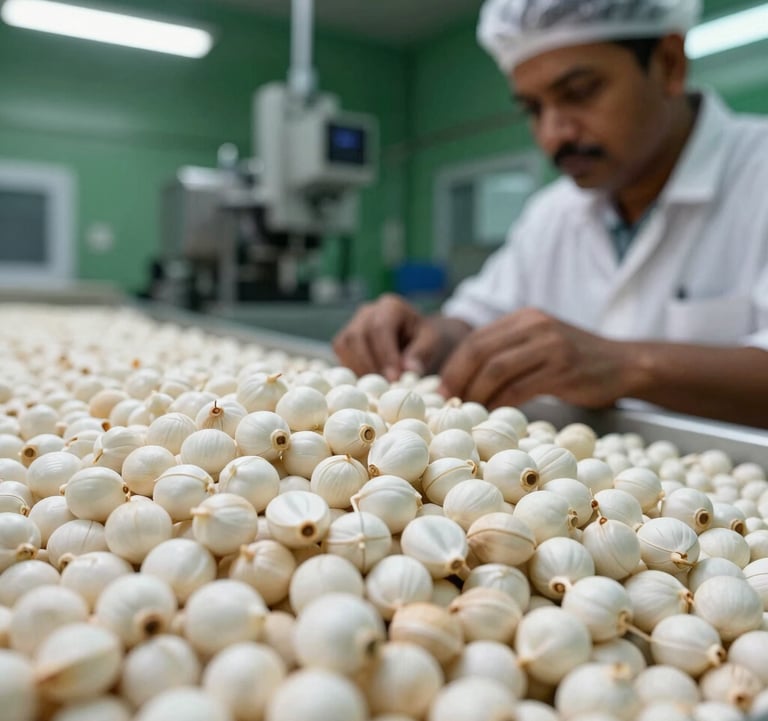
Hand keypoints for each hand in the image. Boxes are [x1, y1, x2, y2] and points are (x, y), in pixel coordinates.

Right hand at [332, 294, 470, 380]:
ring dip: (359, 368)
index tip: (395, 378)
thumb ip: (420, 353)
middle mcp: (368, 311)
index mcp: (391, 306)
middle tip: (383, 386)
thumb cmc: (422, 339)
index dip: (385, 354)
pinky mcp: (345, 338)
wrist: (413, 336)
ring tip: (376, 386)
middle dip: (370, 363)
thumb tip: (409, 369)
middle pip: (358, 335)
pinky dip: (351, 368)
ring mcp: (353, 323)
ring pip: (345, 344)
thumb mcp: (430, 342)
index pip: (381, 327)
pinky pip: (340, 352)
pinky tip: (367, 381)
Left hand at [438, 308, 634, 408]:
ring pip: (496, 370)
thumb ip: (508, 352)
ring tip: (470, 411)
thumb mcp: (540, 344)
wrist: (625, 363)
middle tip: (449, 402)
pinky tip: (495, 414)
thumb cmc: (576, 361)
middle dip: (458, 379)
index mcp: (524, 318)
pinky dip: (501, 403)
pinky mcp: (563, 369)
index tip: (442, 389)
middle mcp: (535, 326)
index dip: (454, 365)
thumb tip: (463, 379)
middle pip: (480, 352)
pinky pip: (520, 388)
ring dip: (477, 394)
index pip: (476, 339)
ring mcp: (550, 346)